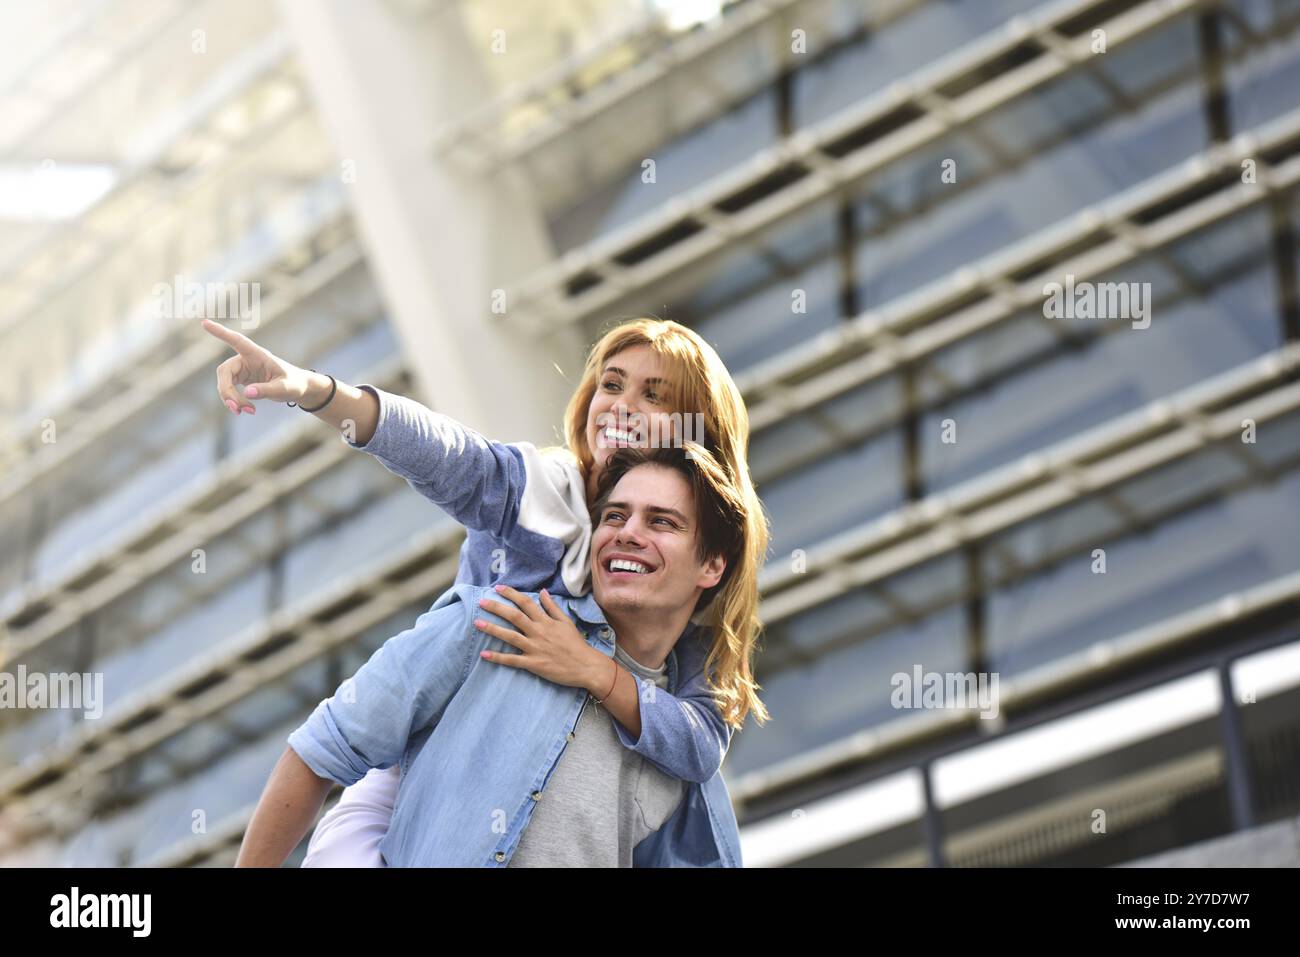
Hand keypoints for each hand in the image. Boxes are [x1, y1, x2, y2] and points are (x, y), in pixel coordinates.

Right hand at [201, 318, 316, 414]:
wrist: (298, 388)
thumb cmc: (294, 384)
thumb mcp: (284, 389)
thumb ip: (267, 390)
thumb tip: (247, 393)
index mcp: (257, 355)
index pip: (236, 341)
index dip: (221, 333)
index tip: (204, 323)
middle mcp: (246, 359)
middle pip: (224, 372)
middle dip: (227, 391)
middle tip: (236, 408)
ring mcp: (242, 369)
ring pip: (224, 383)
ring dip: (231, 399)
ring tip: (248, 411)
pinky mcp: (241, 379)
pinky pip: (229, 390)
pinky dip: (235, 402)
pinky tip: (246, 410)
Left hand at [475, 585, 607, 691]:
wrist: (587, 666)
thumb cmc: (577, 644)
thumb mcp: (566, 622)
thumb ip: (552, 607)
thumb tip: (542, 592)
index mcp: (546, 621)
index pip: (526, 603)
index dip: (511, 594)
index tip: (498, 588)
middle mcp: (538, 632)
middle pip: (514, 616)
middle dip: (496, 608)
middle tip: (481, 602)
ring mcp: (535, 648)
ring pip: (510, 636)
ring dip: (492, 629)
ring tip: (477, 623)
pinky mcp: (534, 664)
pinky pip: (512, 660)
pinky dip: (498, 657)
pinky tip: (484, 654)